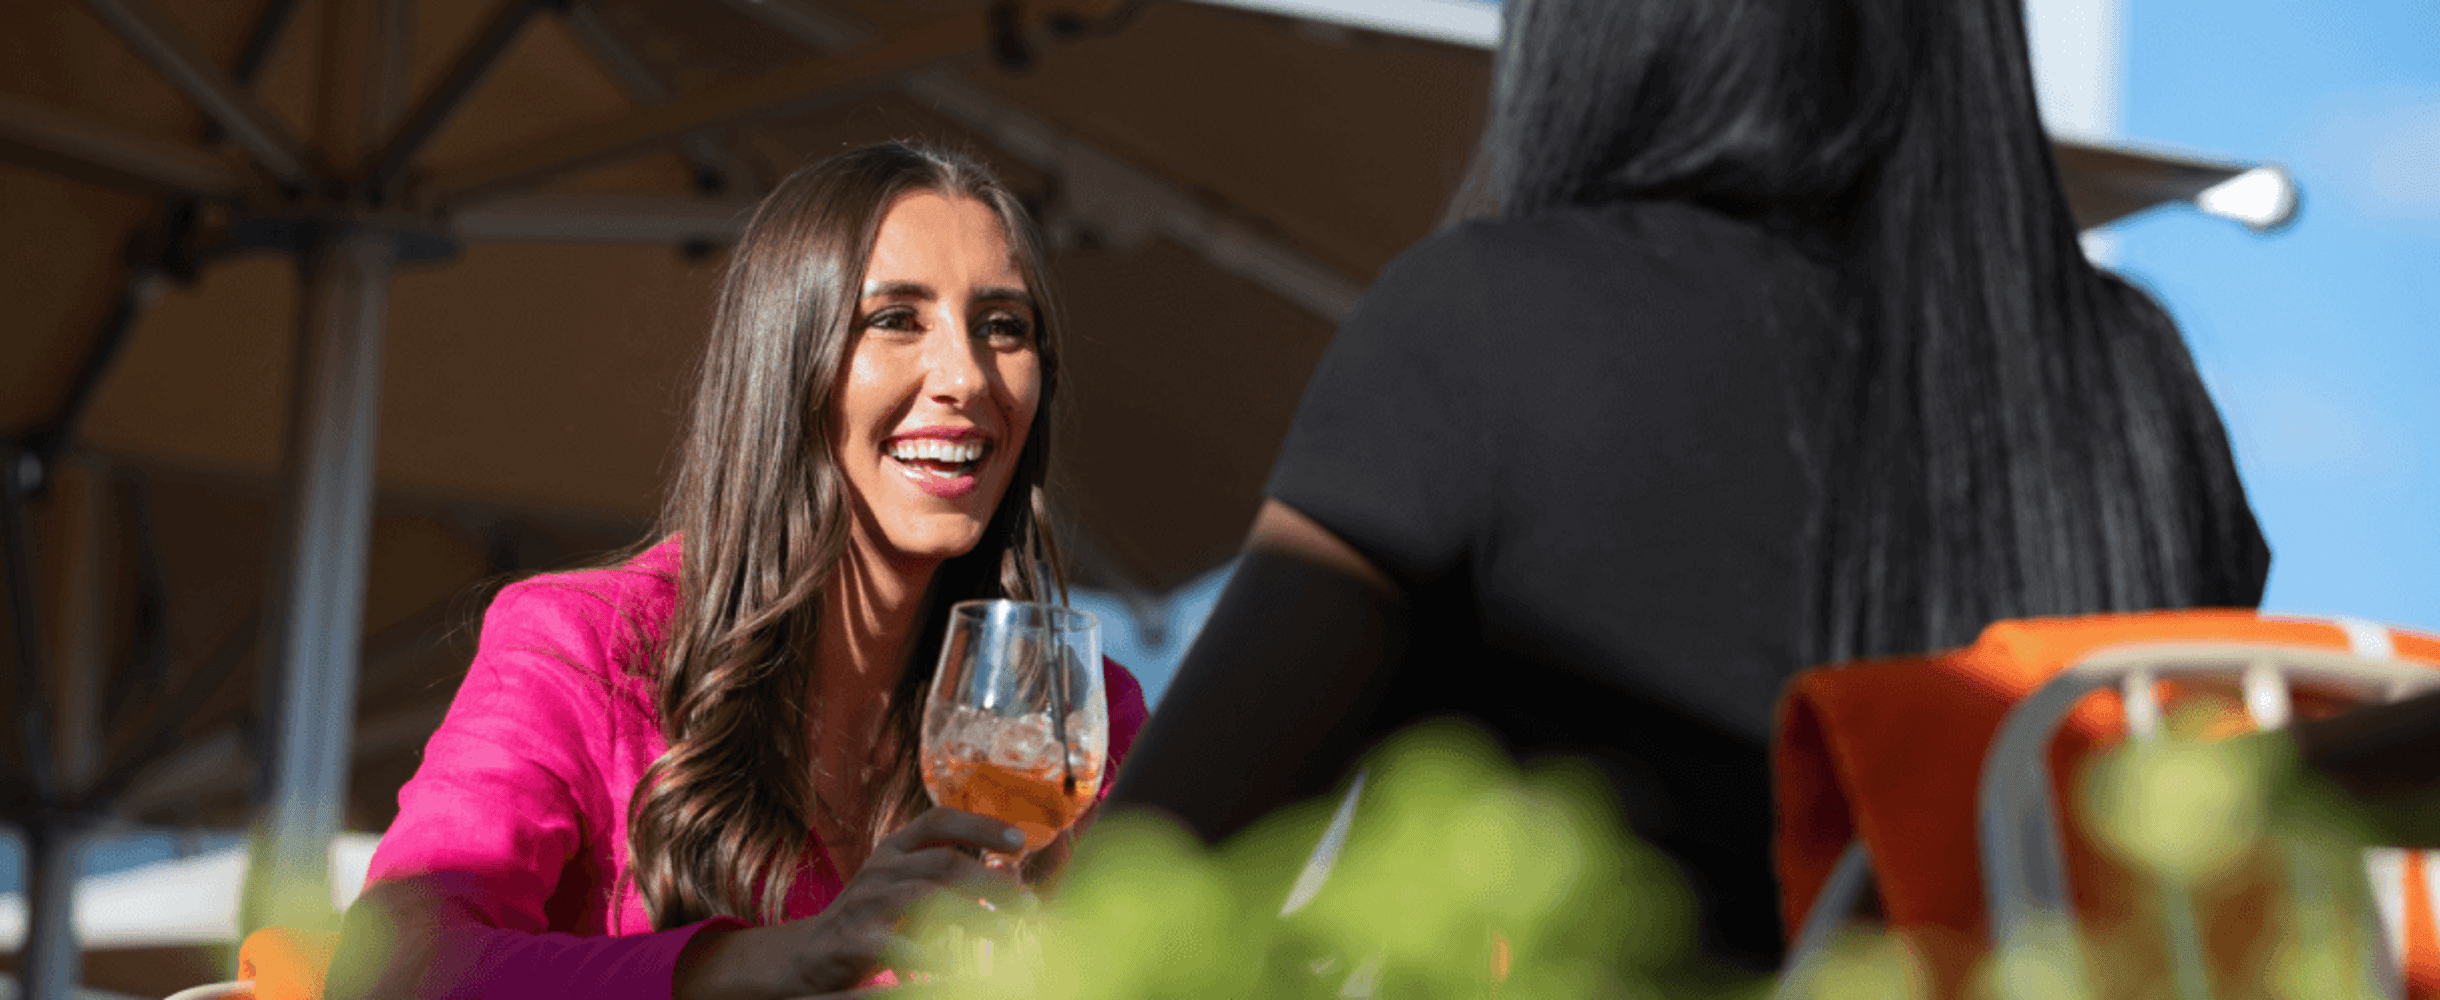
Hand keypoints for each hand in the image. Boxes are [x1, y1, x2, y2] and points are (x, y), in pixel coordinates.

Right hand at [673, 808, 1026, 999]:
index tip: (1020, 843)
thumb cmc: (873, 919)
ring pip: (925, 899)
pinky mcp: (852, 942)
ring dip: (974, 917)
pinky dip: (931, 956)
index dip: (982, 826)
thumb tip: (1013, 874)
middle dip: (992, 883)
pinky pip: (897, 946)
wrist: (807, 957)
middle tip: (1029, 905)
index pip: (939, 821)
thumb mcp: (905, 885)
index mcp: (895, 848)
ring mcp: (864, 903)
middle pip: (944, 863)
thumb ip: (949, 876)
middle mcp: (881, 868)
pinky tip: (959, 967)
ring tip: (1008, 934)